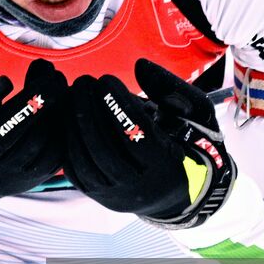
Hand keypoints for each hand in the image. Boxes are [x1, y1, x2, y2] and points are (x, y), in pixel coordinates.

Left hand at [65, 59, 236, 227]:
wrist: (181, 191)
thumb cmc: (189, 145)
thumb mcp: (195, 116)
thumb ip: (171, 89)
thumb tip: (140, 66)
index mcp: (167, 167)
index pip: (136, 135)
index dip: (118, 105)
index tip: (106, 79)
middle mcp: (139, 187)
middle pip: (104, 149)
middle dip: (88, 111)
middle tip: (83, 82)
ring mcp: (116, 195)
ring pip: (85, 161)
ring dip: (73, 125)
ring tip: (72, 95)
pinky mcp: (99, 197)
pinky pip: (74, 171)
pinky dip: (67, 143)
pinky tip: (67, 117)